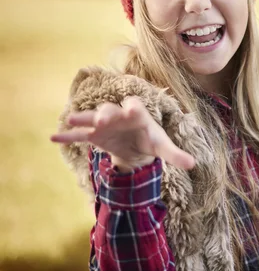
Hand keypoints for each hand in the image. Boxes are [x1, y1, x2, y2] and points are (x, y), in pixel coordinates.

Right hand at [51, 97, 194, 171]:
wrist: (137, 146)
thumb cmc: (151, 141)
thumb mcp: (164, 148)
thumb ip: (176, 155)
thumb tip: (194, 164)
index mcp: (138, 115)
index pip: (135, 106)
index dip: (134, 107)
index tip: (132, 110)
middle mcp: (119, 115)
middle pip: (111, 110)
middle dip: (106, 113)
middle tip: (102, 119)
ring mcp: (105, 124)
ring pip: (92, 118)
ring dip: (84, 118)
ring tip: (71, 118)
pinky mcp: (95, 135)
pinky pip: (79, 135)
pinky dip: (68, 136)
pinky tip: (53, 138)